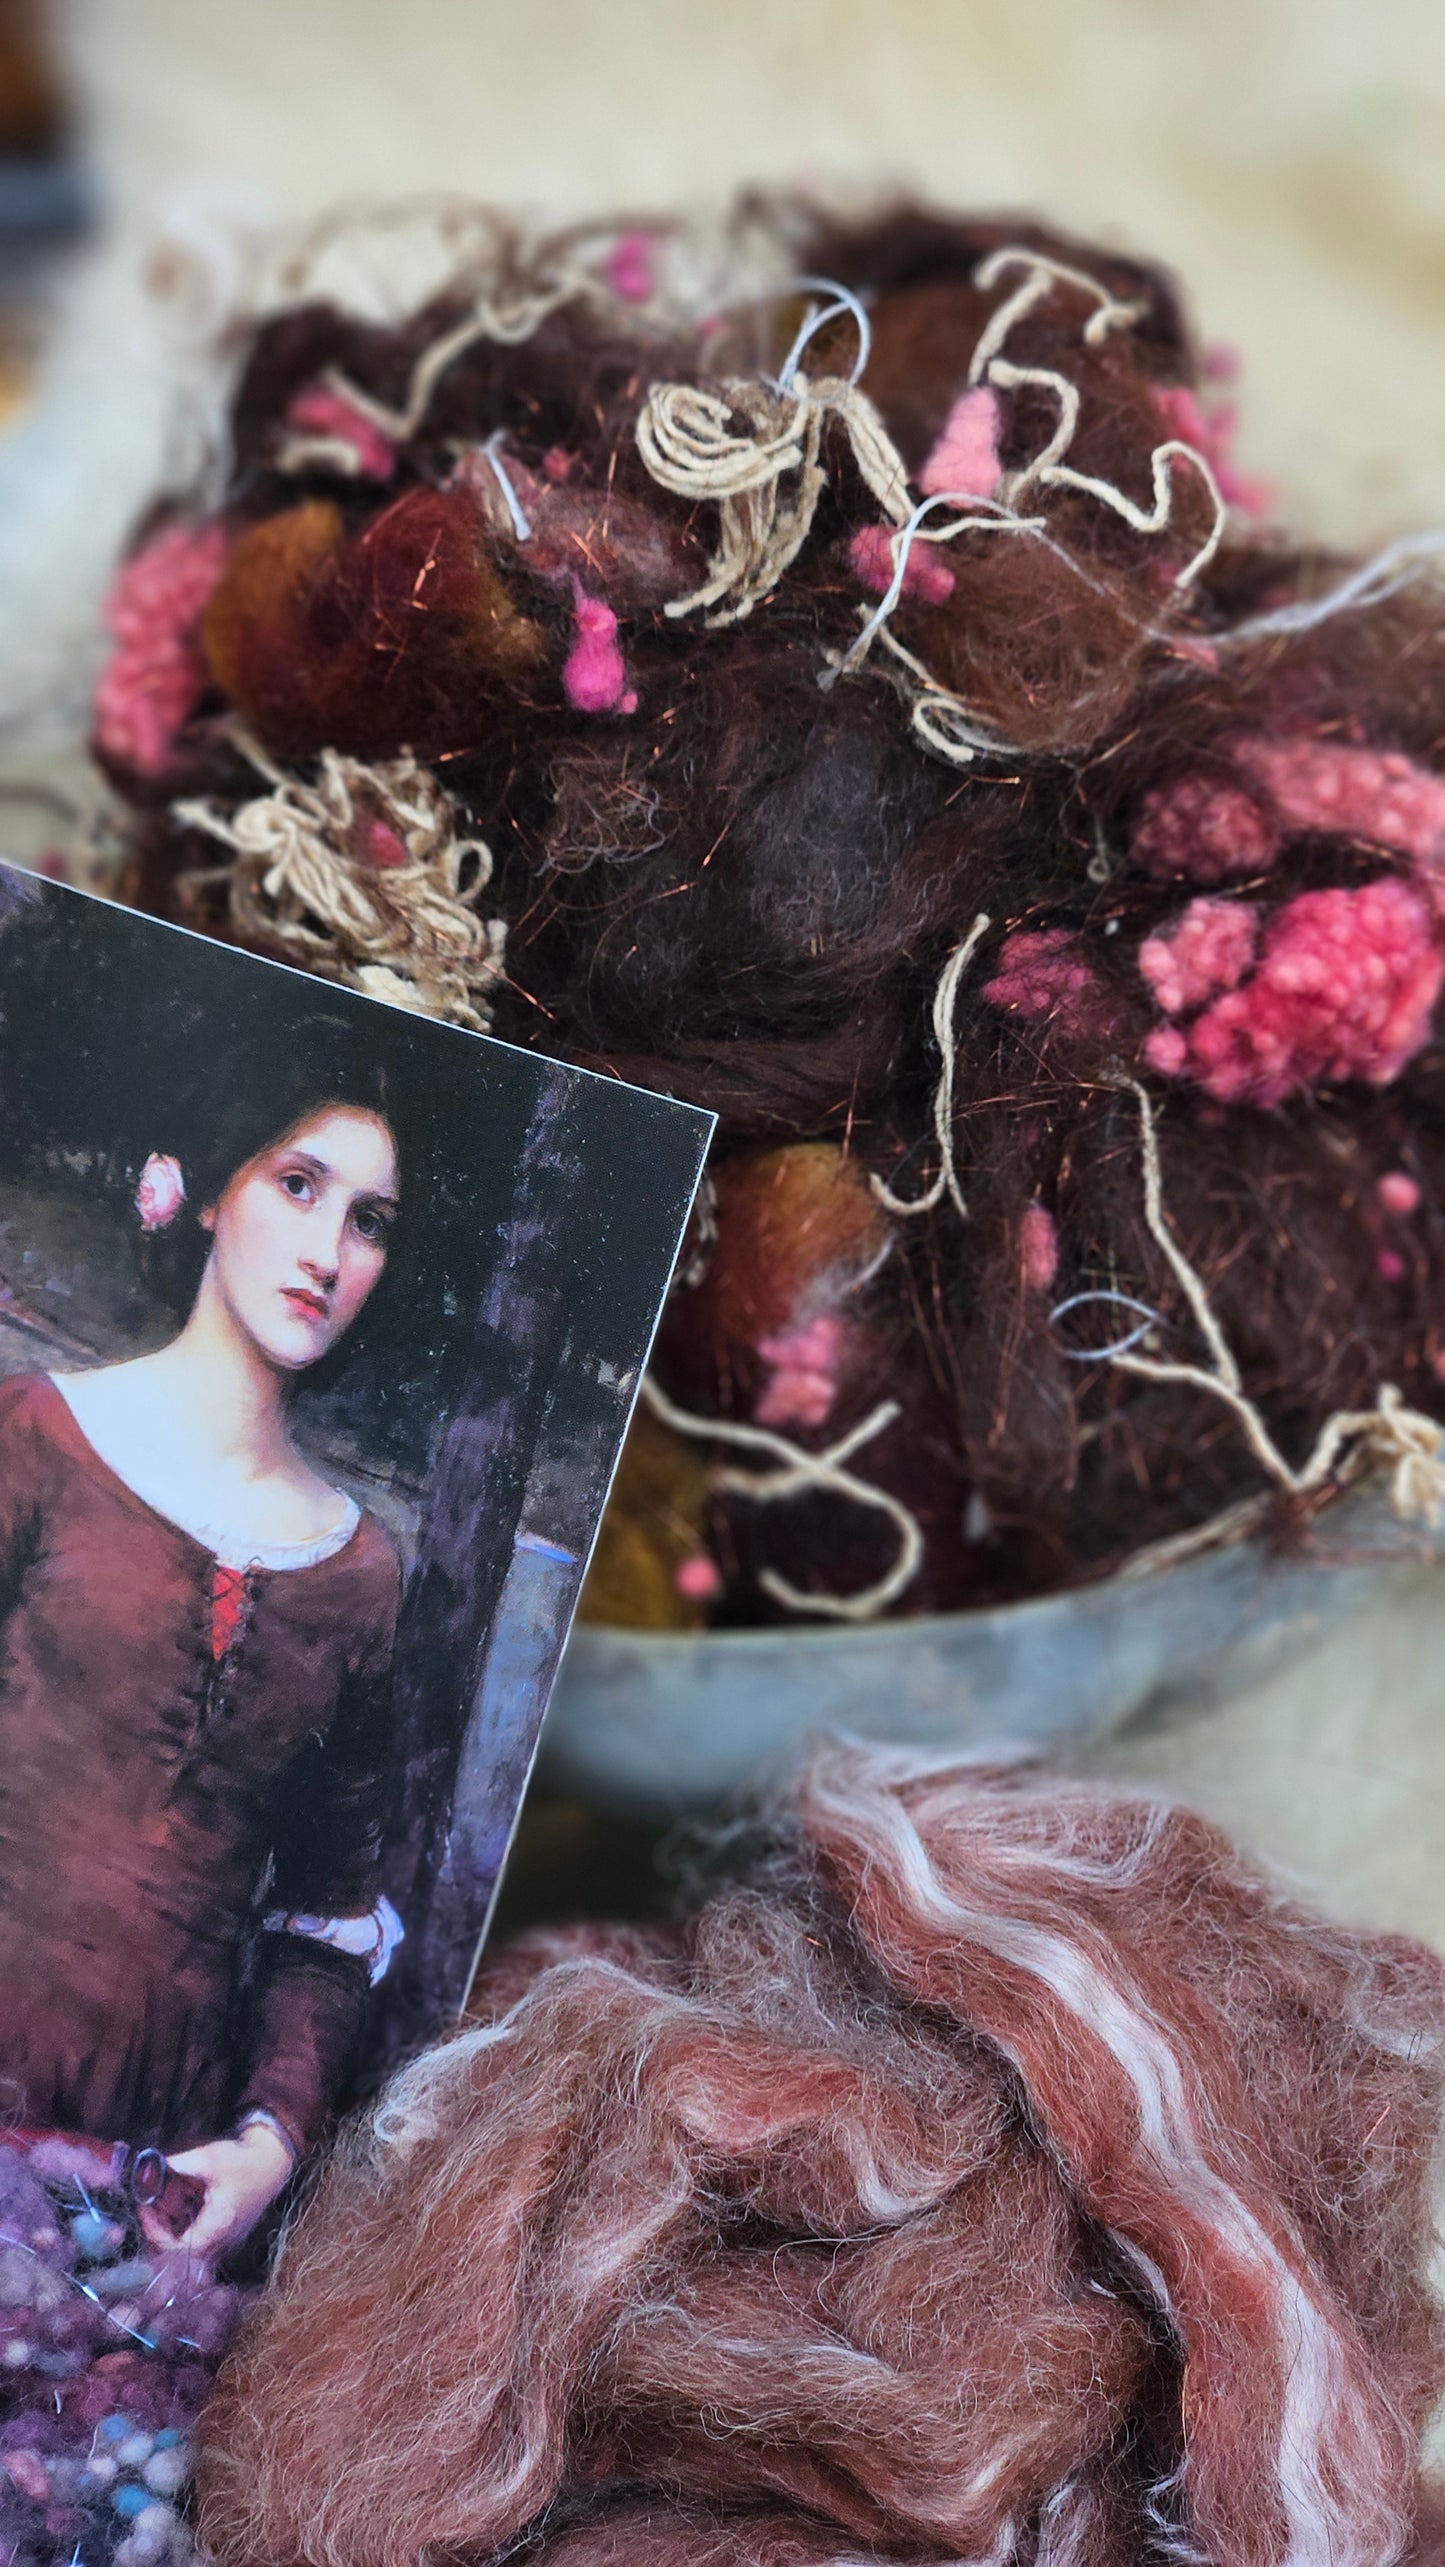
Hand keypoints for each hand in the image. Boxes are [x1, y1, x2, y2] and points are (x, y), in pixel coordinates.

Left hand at [138, 2122, 294, 2263]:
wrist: (273, 2161)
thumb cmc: (243, 2161)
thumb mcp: (208, 2158)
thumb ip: (178, 2164)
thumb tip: (150, 2166)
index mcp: (215, 2227)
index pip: (174, 2248)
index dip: (153, 2231)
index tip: (145, 2207)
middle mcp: (219, 2240)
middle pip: (177, 2251)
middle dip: (159, 2228)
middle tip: (150, 2205)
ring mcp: (223, 2239)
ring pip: (186, 2246)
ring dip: (171, 2226)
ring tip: (163, 2201)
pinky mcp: (225, 2233)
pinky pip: (197, 2238)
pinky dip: (184, 2223)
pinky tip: (181, 2201)